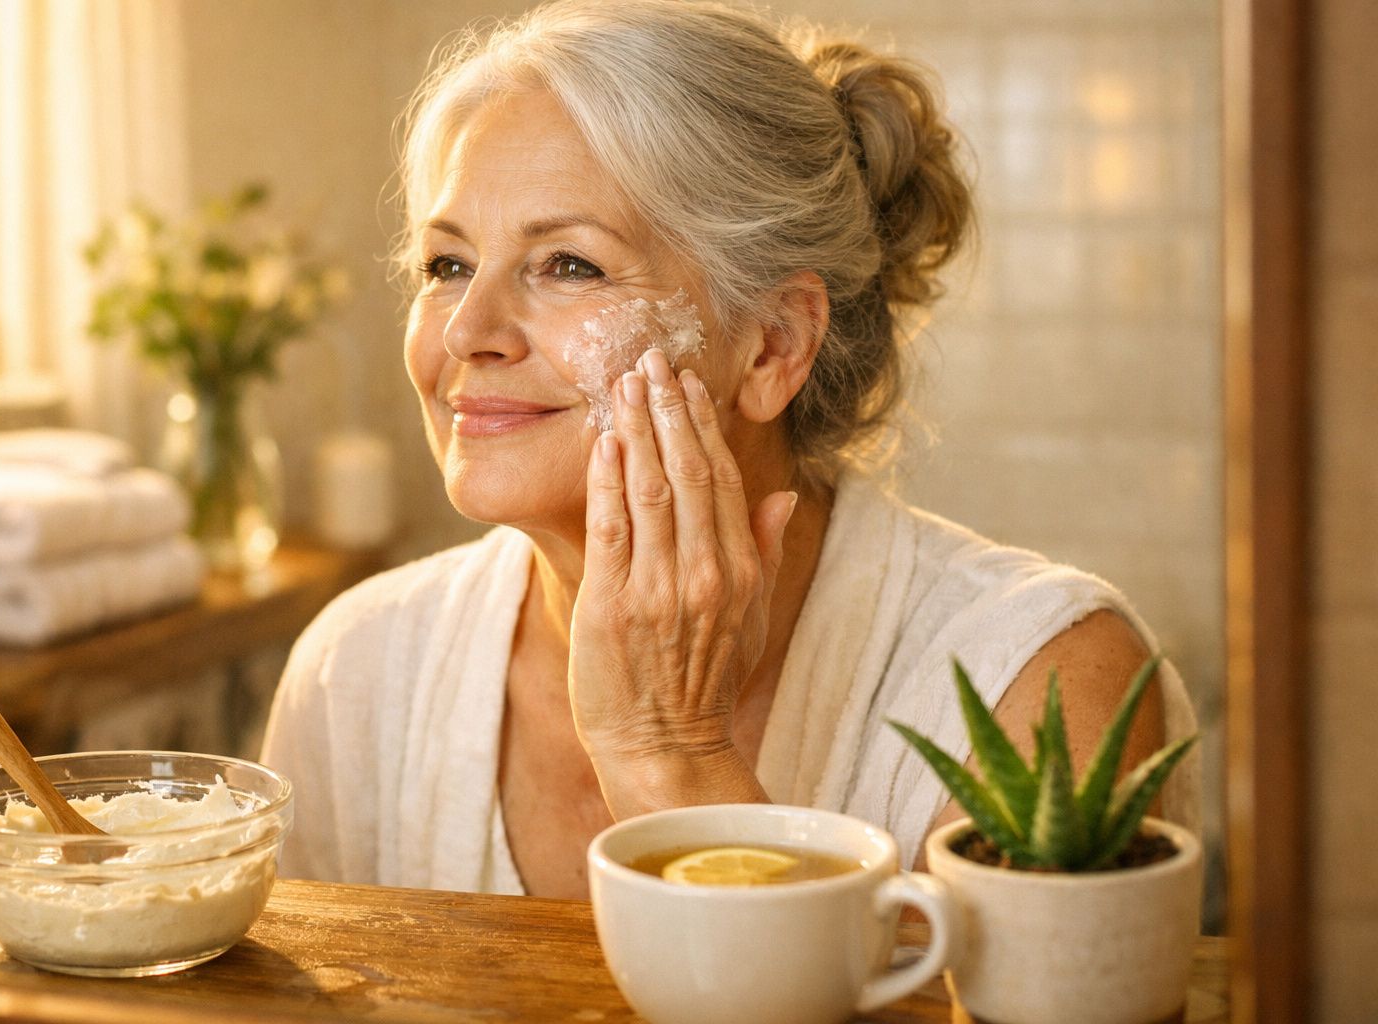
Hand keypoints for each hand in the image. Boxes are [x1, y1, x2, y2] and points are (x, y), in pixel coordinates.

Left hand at [569, 347, 796, 817]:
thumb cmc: (704, 682)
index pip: (721, 480)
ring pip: (649, 490)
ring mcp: (657, 589)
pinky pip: (611, 528)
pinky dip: (607, 481)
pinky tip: (604, 442)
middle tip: (651, 360)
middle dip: (668, 410)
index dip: (702, 426)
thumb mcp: (751, 619)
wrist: (665, 748)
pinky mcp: (612, 604)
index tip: (689, 383)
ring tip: (626, 384)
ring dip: (636, 430)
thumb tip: (783, 496)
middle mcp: (704, 574)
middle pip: (686, 472)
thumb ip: (764, 551)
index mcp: (738, 572)